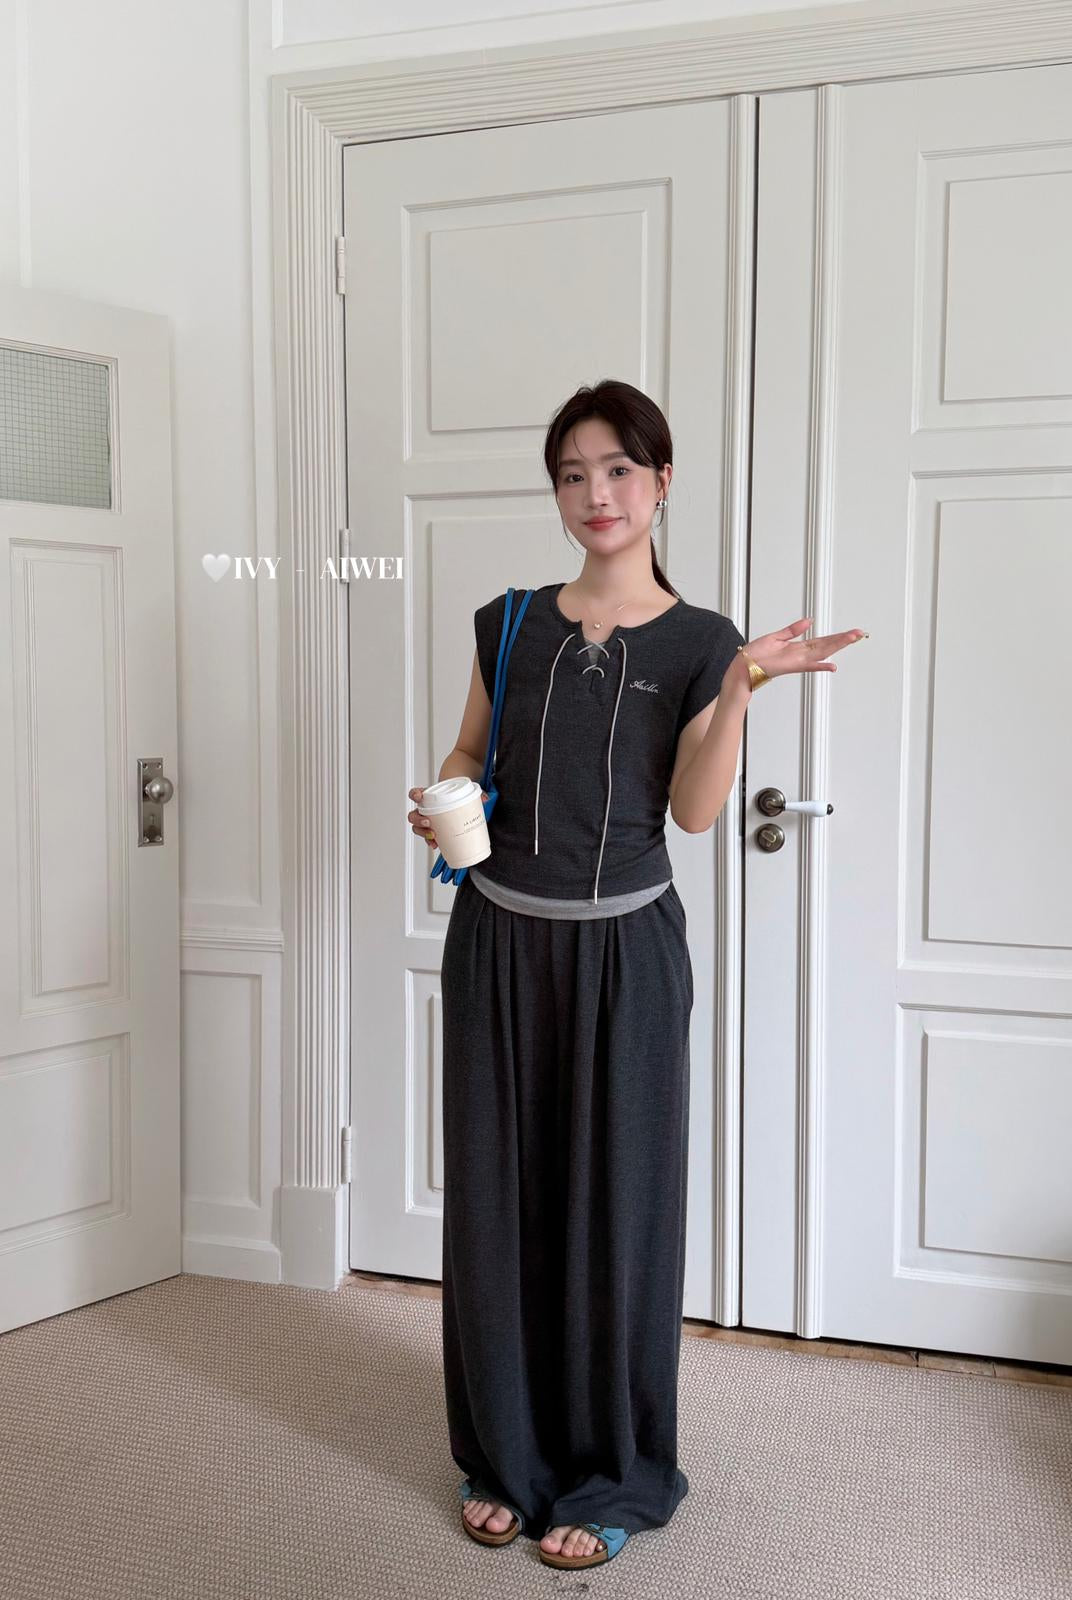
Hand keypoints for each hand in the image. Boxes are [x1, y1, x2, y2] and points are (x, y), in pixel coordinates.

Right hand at [407, 786, 488, 848]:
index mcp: (429, 797)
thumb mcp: (465, 792)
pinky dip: (430, 842)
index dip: (414, 795)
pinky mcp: (434, 831)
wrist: (459, 802)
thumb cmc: (457, 796)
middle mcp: (425, 809)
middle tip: (429, 823)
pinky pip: (427, 838)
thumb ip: (476, 794)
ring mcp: (428, 821)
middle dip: (418, 820)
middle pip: (413, 815)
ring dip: (423, 833)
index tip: (419, 798)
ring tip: (433, 836)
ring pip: (418, 828)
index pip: (416, 793)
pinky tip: (436, 845)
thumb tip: (485, 798)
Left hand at [738, 618, 867, 680]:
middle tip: (860, 633)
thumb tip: (809, 621)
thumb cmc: (756, 654)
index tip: (851, 632)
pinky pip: (809, 666)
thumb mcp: (776, 637)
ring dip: (838, 646)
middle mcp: (801, 654)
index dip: (837, 636)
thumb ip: (793, 630)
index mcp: (798, 647)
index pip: (822, 640)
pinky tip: (833, 666)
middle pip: (827, 645)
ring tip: (853, 639)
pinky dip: (820, 665)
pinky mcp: (791, 666)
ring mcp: (798, 661)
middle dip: (844, 639)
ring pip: (823, 652)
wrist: (743, 666)